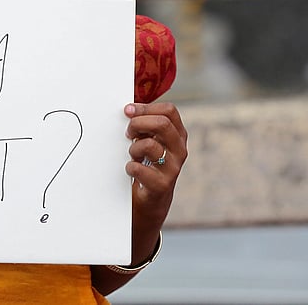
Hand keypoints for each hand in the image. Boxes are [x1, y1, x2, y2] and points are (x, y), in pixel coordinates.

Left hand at [124, 101, 187, 246]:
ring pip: (149, 145)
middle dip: (138, 124)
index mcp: (178, 135)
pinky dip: (130, 167)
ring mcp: (173, 168)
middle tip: (128, 133)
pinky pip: (139, 168)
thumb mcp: (151, 141)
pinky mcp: (161, 185)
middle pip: (162, 124)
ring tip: (132, 155)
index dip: (146, 108)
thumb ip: (145, 125)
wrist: (151, 200)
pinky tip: (131, 169)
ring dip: (133, 148)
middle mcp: (179, 150)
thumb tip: (129, 109)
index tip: (128, 111)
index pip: (169, 111)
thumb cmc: (148, 165)